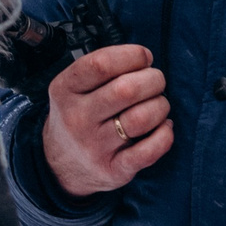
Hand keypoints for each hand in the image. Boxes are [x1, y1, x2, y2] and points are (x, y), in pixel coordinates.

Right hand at [42, 43, 174, 197]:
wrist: (59, 165)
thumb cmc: (79, 115)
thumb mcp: (74, 87)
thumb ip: (103, 70)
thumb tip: (145, 60)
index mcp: (65, 90)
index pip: (102, 64)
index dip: (132, 55)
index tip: (144, 58)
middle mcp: (77, 118)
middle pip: (127, 89)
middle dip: (153, 80)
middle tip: (156, 82)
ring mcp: (94, 147)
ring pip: (142, 118)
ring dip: (161, 106)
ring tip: (158, 105)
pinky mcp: (113, 170)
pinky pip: (150, 151)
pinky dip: (165, 135)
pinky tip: (164, 127)